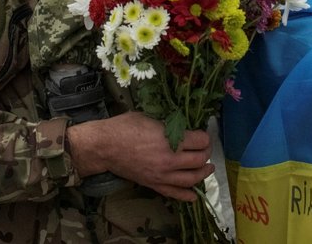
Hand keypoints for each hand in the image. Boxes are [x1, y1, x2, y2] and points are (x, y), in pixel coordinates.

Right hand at [68, 111, 212, 200]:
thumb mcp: (150, 116)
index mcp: (169, 139)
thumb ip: (168, 122)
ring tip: (208, 168)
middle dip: (206, 153)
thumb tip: (182, 123)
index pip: (200, 141)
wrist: (104, 146)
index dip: (205, 136)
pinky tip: (194, 195)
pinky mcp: (153, 184)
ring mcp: (162, 174)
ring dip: (203, 174)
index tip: (203, 133)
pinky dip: (187, 196)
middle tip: (205, 148)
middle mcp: (169, 159)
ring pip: (191, 179)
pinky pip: (174, 193)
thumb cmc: (124, 126)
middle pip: (199, 160)